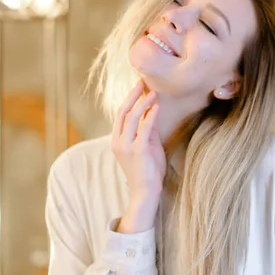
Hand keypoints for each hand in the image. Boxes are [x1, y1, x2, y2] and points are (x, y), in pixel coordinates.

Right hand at [111, 81, 165, 206]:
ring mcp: (126, 146)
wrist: (146, 192)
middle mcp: (118, 141)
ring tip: (153, 92)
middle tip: (142, 82)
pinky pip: (143, 128)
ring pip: (131, 117)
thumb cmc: (148, 170)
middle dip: (133, 95)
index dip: (130, 99)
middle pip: (123, 112)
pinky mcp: (137, 150)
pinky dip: (150, 115)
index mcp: (117, 140)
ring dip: (143, 102)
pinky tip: (157, 107)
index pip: (121, 114)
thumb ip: (147, 128)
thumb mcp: (147, 145)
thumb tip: (152, 110)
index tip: (139, 86)